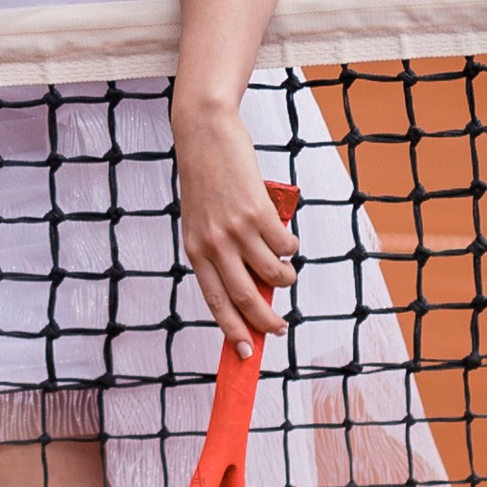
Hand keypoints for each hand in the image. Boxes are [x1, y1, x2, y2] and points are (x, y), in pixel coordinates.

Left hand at [173, 101, 297, 358]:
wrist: (204, 135)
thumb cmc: (205, 180)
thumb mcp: (202, 221)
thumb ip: (220, 251)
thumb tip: (252, 284)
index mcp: (195, 251)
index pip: (214, 301)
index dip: (231, 329)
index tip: (245, 352)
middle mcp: (213, 245)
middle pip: (243, 296)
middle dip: (264, 319)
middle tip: (280, 328)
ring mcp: (235, 229)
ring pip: (269, 272)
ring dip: (284, 280)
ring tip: (287, 276)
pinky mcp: (257, 211)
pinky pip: (283, 243)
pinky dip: (291, 248)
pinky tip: (289, 243)